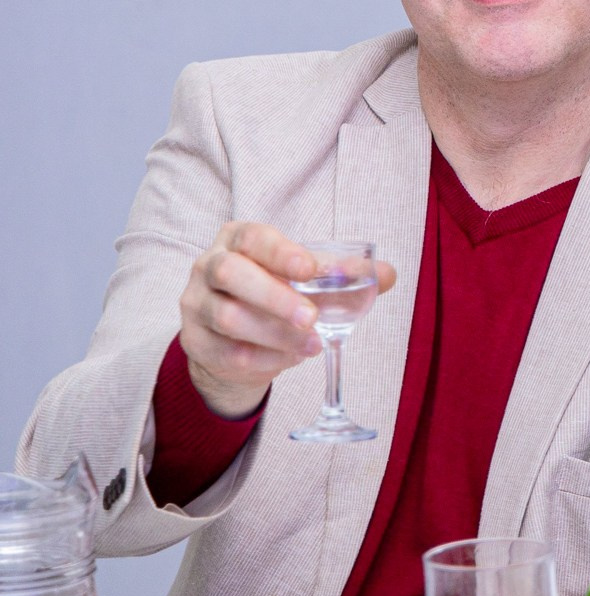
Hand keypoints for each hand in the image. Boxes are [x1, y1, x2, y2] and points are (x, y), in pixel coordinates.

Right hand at [177, 223, 398, 418]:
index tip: (309, 269)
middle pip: (230, 274)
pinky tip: (291, 357)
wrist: (234, 338)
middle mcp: (209, 266)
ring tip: (312, 343)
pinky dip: (265, 357)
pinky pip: (228, 352)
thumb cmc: (274, 291)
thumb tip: (388, 274)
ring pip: (228, 317)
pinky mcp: (195, 341)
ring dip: (276, 334)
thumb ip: (343, 273)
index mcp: (237, 240)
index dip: (279, 252)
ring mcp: (196, 305)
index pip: (252, 238)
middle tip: (310, 317)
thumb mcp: (304, 277)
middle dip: (274, 296)